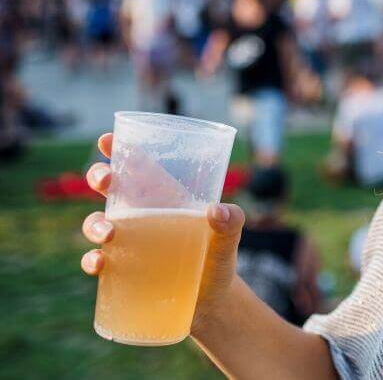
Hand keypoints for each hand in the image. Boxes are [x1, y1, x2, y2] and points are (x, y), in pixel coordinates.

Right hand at [80, 132, 245, 333]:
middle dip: (99, 177)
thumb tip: (215, 211)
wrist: (212, 303)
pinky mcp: (121, 271)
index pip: (140, 166)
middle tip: (106, 180)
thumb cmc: (218, 261)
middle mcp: (142, 216)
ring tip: (108, 234)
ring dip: (94, 224)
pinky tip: (99, 263)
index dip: (120, 149)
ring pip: (97, 223)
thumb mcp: (229, 238)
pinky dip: (91, 260)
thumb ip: (231, 222)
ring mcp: (128, 243)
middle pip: (110, 188)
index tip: (108, 139)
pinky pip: (97, 261)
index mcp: (165, 198)